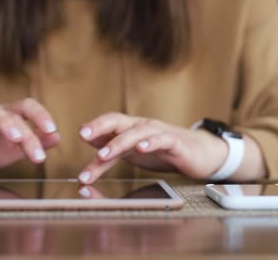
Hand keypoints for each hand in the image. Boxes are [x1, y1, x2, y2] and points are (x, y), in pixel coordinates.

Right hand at [0, 98, 58, 178]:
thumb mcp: (14, 150)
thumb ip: (34, 143)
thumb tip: (58, 137)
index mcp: (9, 116)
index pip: (27, 107)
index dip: (41, 115)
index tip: (52, 130)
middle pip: (12, 113)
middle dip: (28, 133)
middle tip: (37, 152)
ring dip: (4, 122)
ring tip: (16, 138)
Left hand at [77, 112, 227, 183]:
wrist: (198, 154)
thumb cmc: (163, 151)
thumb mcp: (133, 151)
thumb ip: (111, 145)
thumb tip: (87, 137)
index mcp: (131, 129)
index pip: (110, 123)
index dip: (95, 126)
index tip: (79, 133)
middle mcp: (144, 127)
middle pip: (120, 122)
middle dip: (101, 127)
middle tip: (84, 135)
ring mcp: (160, 133)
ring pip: (138, 133)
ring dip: (119, 143)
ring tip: (104, 154)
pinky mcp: (176, 144)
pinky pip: (163, 140)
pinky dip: (152, 143)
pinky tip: (142, 149)